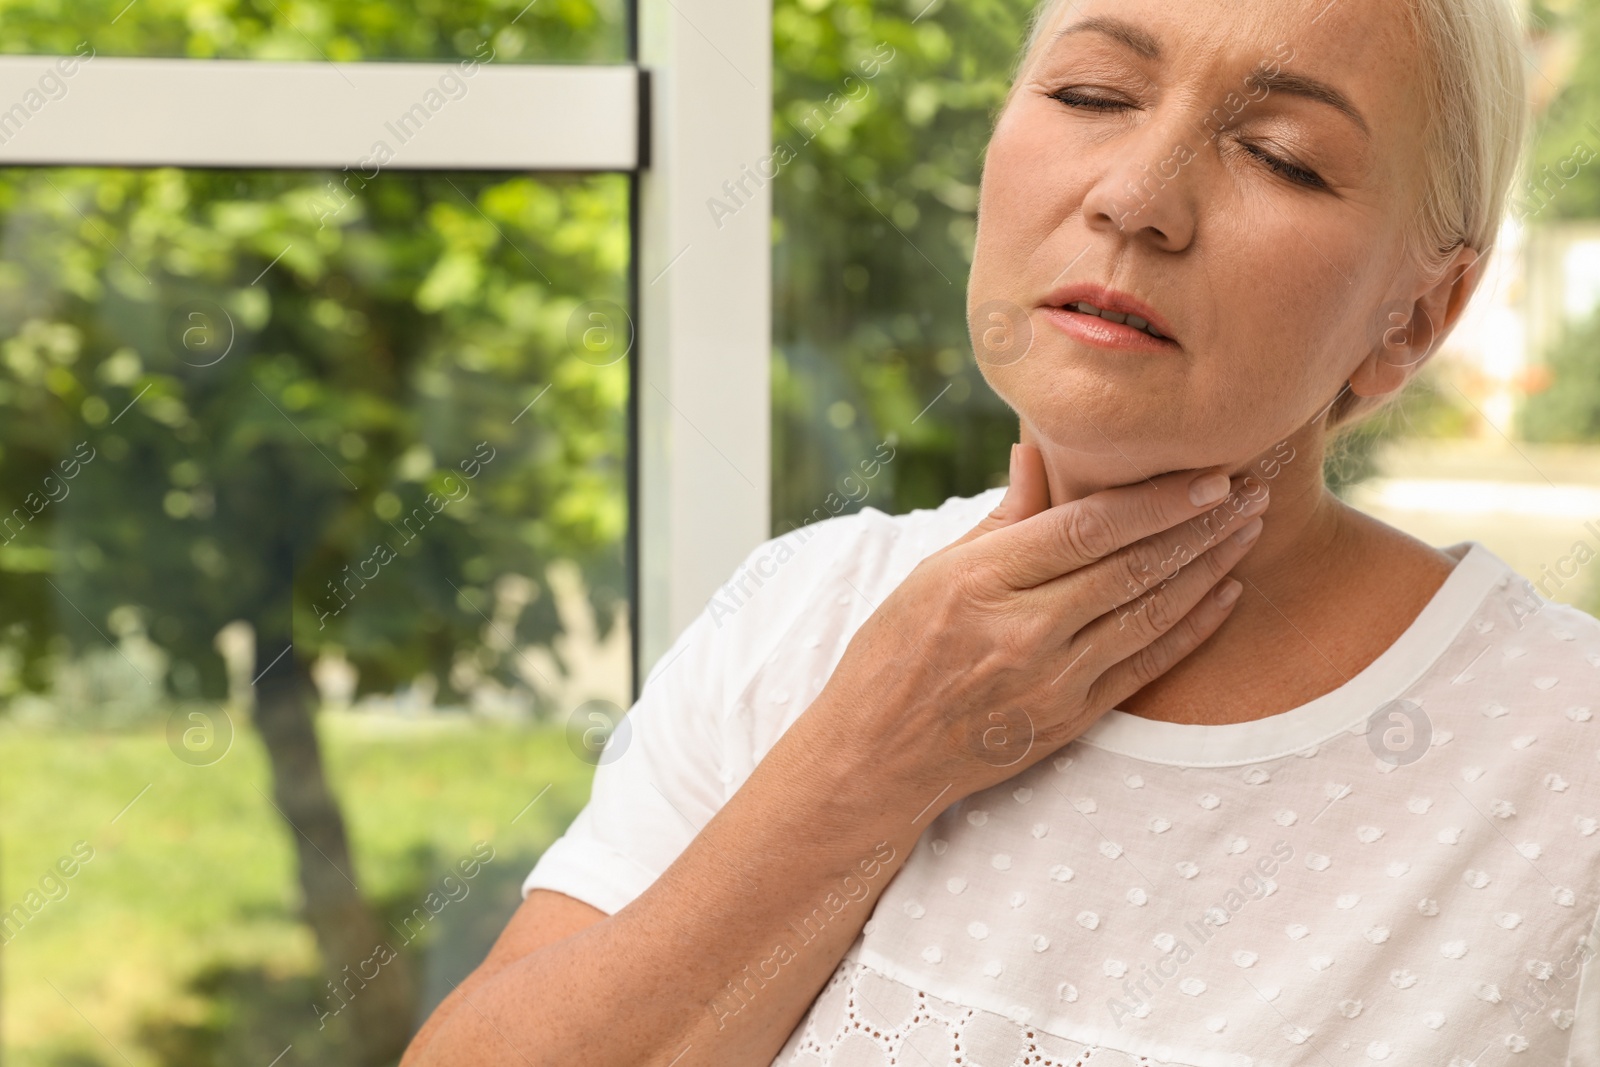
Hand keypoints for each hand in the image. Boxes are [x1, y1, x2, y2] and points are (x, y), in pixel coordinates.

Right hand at [812, 442, 1268, 805]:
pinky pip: (1146, 667)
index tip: (1206, 474)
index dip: (1155, 500)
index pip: (1086, 528)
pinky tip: (1226, 594)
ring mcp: (1050, 682)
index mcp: (980, 581)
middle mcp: (1021, 631)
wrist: (876, 756)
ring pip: (1149, 614)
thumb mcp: (931, 573)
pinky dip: (1192, 629)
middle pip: (1130, 568)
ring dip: (1207, 569)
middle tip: (1249, 491)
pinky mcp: (1069, 721)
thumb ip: (999, 520)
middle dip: (1199, 525)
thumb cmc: (894, 653)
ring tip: (1247, 530)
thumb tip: (1037, 454)